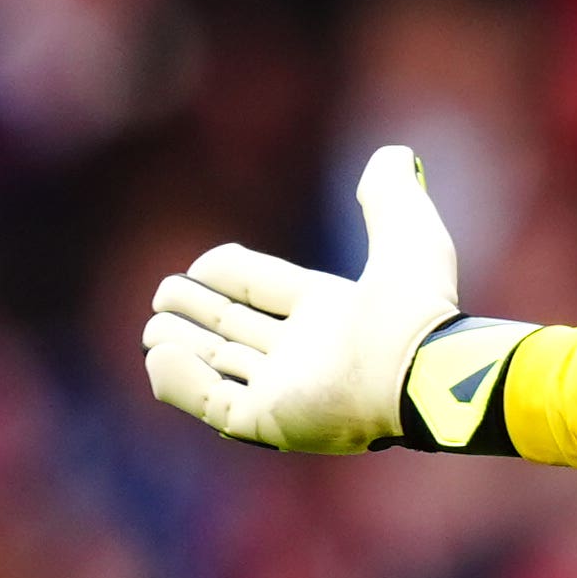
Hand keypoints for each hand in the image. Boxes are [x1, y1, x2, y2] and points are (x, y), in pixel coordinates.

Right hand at [143, 145, 460, 451]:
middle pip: (239, 329)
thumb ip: (391, 196)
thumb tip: (394, 155)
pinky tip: (159, 355)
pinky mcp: (271, 422)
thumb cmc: (417, 308)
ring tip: (153, 326)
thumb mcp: (408, 236)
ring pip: (222, 366)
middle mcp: (308, 355)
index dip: (232, 274)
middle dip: (200, 311)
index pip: (267, 289)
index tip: (202, 264)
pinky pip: (215, 403)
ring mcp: (288, 391)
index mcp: (333, 313)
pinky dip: (181, 382)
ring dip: (183, 344)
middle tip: (163, 294)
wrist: (422, 372)